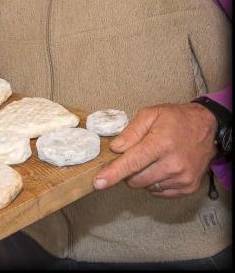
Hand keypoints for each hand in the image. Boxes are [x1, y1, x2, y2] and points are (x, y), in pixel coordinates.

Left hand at [93, 103, 217, 197]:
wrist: (207, 127)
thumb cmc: (176, 118)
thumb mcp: (150, 114)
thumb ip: (131, 131)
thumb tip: (115, 148)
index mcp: (161, 144)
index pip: (132, 163)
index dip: (113, 173)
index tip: (98, 182)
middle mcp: (173, 164)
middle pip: (136, 179)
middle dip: (127, 170)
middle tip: (134, 155)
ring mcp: (183, 178)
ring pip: (147, 186)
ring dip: (141, 176)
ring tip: (151, 159)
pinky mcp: (188, 187)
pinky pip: (160, 192)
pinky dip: (154, 182)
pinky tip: (160, 167)